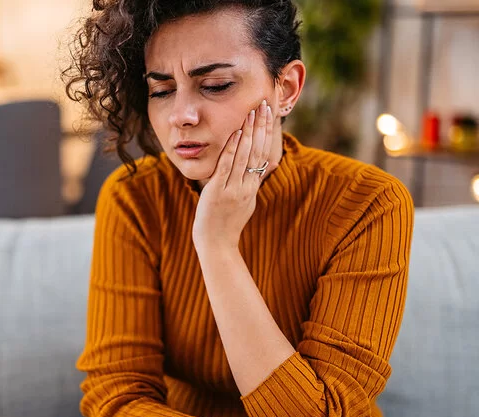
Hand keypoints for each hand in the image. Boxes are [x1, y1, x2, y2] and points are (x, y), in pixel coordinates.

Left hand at [192, 99, 272, 252]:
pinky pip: (227, 167)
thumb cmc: (227, 223)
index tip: (269, 114)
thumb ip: (250, 184)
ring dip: (249, 131)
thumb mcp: (245, 202)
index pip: (264, 154)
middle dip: (261, 126)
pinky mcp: (219, 192)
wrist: (217, 244)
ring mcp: (234, 188)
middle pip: (259, 150)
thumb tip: (259, 169)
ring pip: (245, 155)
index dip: (267, 133)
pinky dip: (232, 149)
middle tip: (264, 104)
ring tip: (252, 111)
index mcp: (253, 187)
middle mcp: (247, 186)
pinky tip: (236, 133)